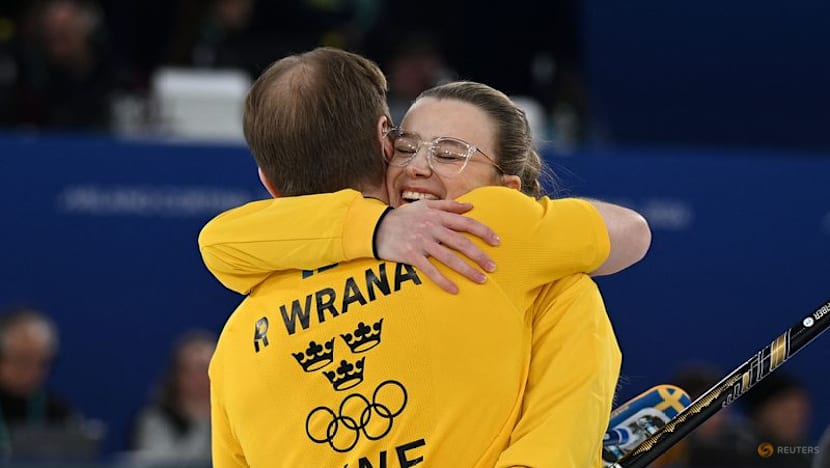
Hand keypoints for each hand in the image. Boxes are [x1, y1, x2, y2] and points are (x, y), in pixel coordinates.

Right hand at [375, 200, 499, 293]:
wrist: (376, 227)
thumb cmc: (403, 216)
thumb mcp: (425, 206)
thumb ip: (448, 206)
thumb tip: (470, 207)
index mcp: (437, 216)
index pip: (466, 223)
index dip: (483, 232)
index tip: (497, 241)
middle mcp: (431, 228)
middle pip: (461, 243)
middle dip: (479, 255)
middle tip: (493, 267)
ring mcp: (421, 243)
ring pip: (449, 258)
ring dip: (467, 270)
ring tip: (481, 279)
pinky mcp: (411, 256)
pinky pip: (429, 270)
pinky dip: (442, 281)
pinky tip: (454, 290)